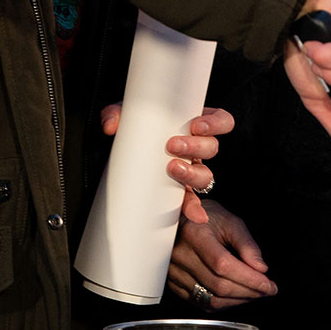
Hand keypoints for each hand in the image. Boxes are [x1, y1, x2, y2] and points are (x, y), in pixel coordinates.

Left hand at [99, 104, 233, 223]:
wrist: (115, 154)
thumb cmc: (131, 128)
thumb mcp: (124, 115)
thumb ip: (116, 114)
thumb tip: (111, 126)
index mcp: (190, 124)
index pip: (220, 120)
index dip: (215, 123)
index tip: (196, 125)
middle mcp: (194, 148)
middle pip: (211, 147)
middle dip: (195, 146)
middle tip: (172, 145)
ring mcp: (188, 170)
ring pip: (205, 174)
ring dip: (192, 173)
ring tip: (172, 169)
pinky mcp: (177, 192)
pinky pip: (191, 200)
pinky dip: (194, 208)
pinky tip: (195, 215)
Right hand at [167, 201, 275, 310]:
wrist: (181, 219)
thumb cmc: (206, 218)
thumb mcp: (230, 222)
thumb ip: (247, 244)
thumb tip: (260, 269)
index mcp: (194, 235)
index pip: (223, 265)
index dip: (249, 279)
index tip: (268, 284)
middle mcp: (180, 256)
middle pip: (219, 285)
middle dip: (248, 292)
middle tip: (266, 290)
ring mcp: (174, 272)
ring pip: (211, 299)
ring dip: (238, 300)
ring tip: (253, 293)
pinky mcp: (174, 284)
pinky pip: (201, 303)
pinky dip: (223, 304)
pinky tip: (236, 296)